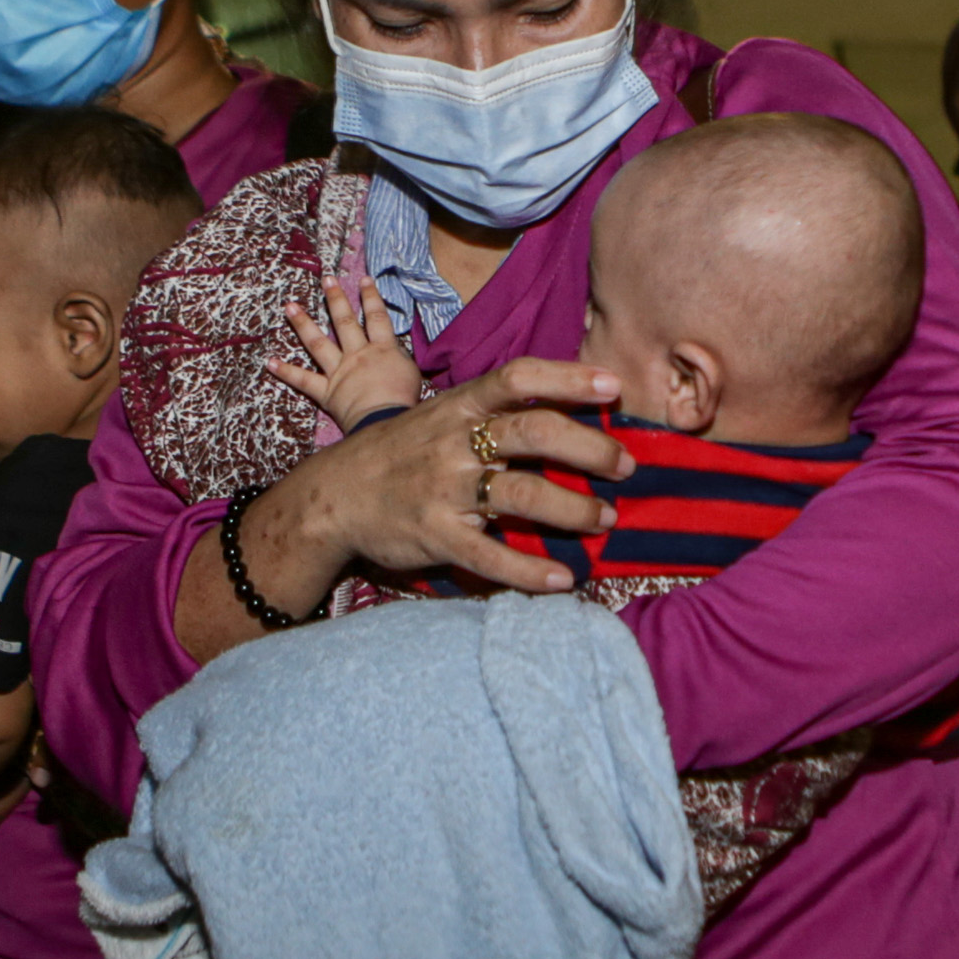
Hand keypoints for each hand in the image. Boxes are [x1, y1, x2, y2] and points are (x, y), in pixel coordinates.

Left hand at [271, 279, 427, 428]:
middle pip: (344, 322)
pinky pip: (303, 380)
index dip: (371, 297)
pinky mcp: (326, 392)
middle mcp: (357, 355)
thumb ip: (400, 356)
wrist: (385, 421)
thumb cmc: (403, 399)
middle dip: (335, 299)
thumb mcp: (411, 372)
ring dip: (303, 324)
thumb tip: (394, 347)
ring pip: (318, 343)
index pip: (377, 318)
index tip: (364, 279)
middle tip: (326, 280)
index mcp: (382, 350)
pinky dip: (286, 371)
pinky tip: (270, 361)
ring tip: (289, 306)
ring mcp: (339, 372)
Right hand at [275, 358, 630, 600]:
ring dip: (573, 508)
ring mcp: (443, 490)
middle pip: (532, 433)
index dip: (567, 378)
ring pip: (521, 494)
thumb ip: (494, 415)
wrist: (333, 495)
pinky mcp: (434, 535)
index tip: (612, 386)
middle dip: (588, 447)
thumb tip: (568, 413)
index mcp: (459, 407)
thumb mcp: (440, 417)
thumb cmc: (401, 454)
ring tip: (604, 519)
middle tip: (625, 465)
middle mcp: (454, 443)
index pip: (517, 379)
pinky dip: (530, 572)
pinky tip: (564, 580)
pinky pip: (490, 556)